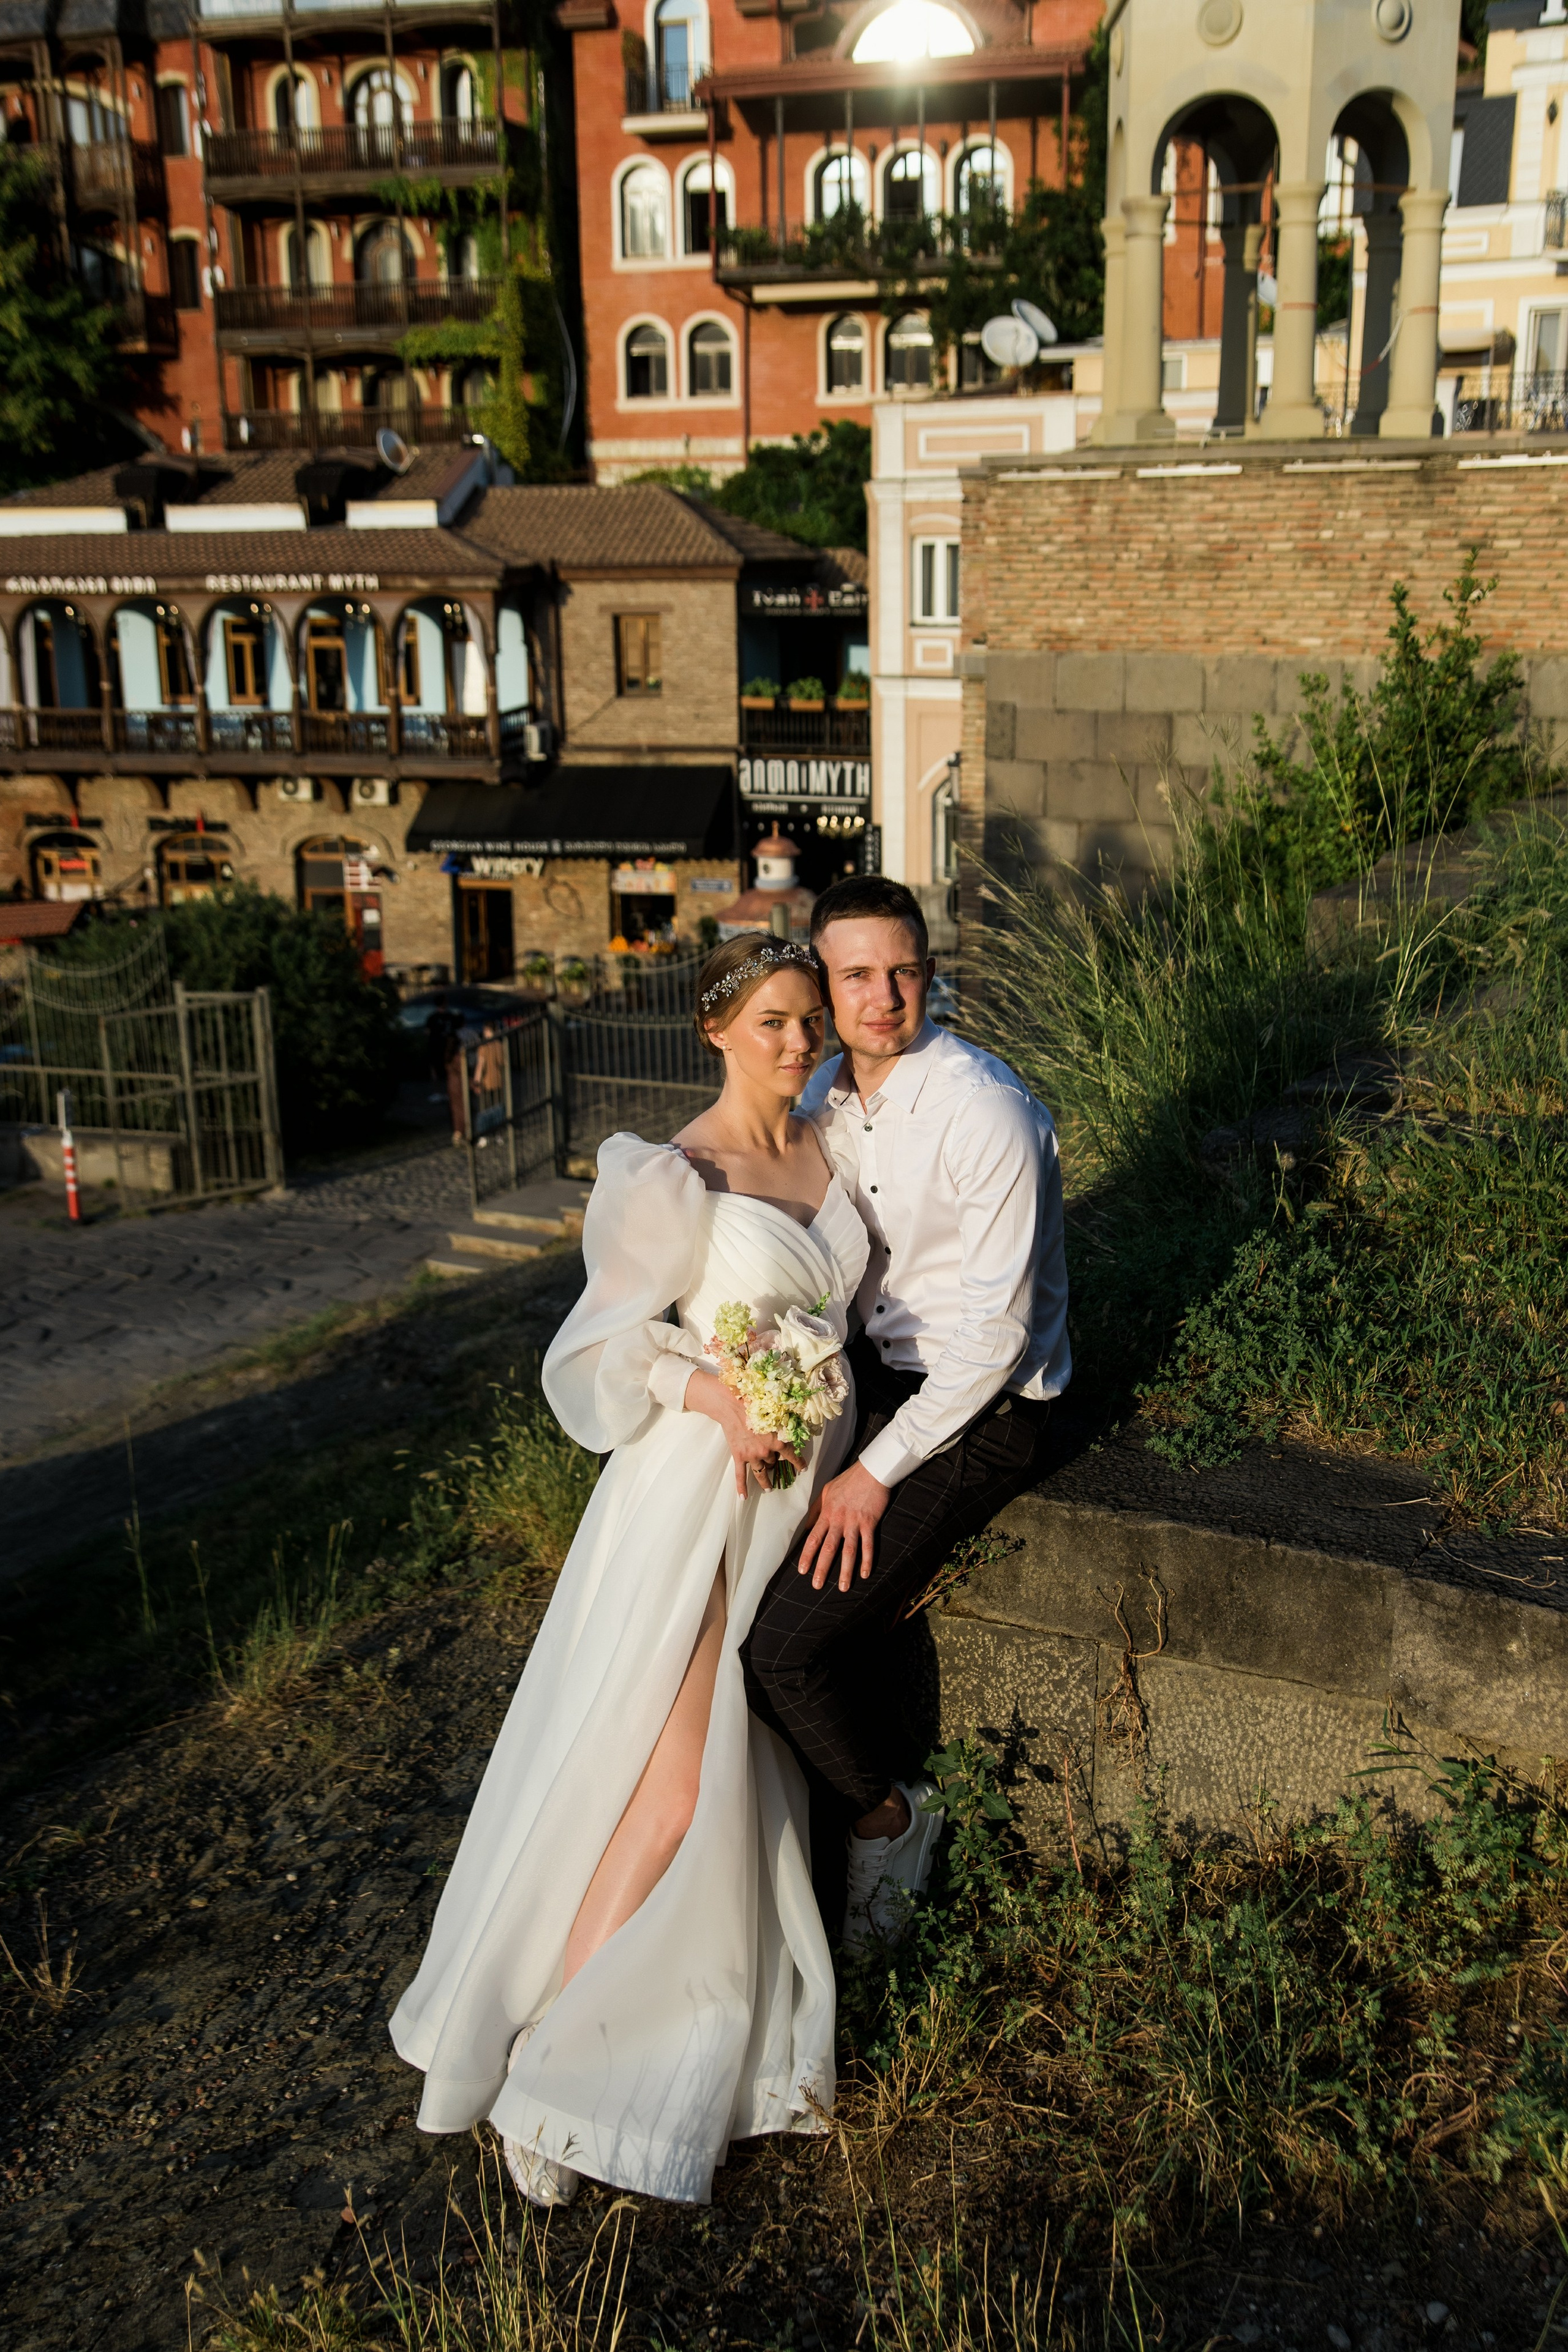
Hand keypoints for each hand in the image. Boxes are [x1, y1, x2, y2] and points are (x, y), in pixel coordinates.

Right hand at [683, 1369, 801, 1496]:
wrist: (732, 1406)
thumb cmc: (755, 1405)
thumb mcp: (776, 1414)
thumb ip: (785, 1424)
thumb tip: (795, 1428)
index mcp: (779, 1441)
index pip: (792, 1456)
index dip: (798, 1463)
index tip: (802, 1469)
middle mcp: (767, 1452)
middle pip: (773, 1463)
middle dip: (774, 1463)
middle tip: (775, 1465)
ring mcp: (752, 1456)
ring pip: (761, 1473)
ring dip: (766, 1482)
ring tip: (769, 1489)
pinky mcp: (739, 1457)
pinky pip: (740, 1476)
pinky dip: (742, 1487)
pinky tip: (743, 1497)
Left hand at [797, 1461, 890, 1593]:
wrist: (871, 1471)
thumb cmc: (848, 1480)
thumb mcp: (826, 1491)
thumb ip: (816, 1510)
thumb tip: (807, 1526)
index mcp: (827, 1513)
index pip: (813, 1538)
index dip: (807, 1555)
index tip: (802, 1570)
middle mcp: (839, 1520)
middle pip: (829, 1548)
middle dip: (822, 1568)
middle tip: (816, 1585)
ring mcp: (855, 1522)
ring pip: (848, 1550)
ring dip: (845, 1570)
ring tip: (842, 1587)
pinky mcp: (869, 1523)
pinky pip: (868, 1545)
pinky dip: (867, 1560)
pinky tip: (865, 1574)